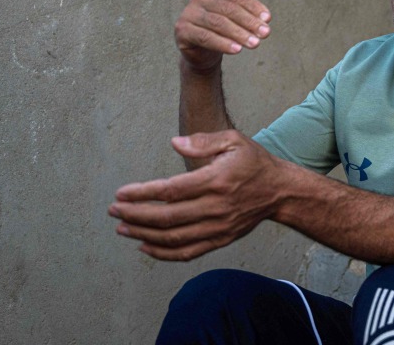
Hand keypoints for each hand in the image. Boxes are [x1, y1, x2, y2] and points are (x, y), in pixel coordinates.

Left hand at [109, 131, 288, 260]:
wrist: (280, 191)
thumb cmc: (254, 162)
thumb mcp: (234, 141)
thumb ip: (204, 140)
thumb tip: (174, 143)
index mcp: (216, 180)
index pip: (171, 190)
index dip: (142, 193)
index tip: (121, 193)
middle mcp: (216, 207)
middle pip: (167, 217)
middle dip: (135, 215)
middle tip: (114, 210)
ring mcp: (218, 227)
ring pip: (174, 237)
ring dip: (143, 235)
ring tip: (122, 228)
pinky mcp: (220, 240)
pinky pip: (188, 252)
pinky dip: (163, 253)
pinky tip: (145, 247)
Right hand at [175, 0, 270, 73]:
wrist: (203, 53)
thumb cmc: (222, 28)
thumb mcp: (235, 7)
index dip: (254, 7)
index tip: (269, 20)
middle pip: (229, 10)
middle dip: (249, 22)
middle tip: (265, 34)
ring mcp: (188, 14)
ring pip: (218, 23)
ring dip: (239, 34)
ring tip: (255, 44)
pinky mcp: (182, 30)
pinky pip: (205, 37)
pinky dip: (222, 43)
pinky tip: (237, 50)